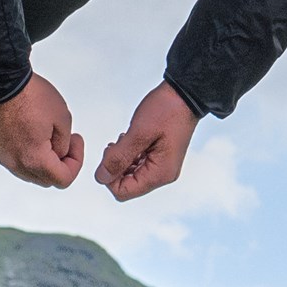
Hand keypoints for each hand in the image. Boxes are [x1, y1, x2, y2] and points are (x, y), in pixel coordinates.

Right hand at [0, 71, 84, 187]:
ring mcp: (1, 156)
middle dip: (59, 163)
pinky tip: (29, 131)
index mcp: (34, 159)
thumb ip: (64, 145)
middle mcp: (14, 163)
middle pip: (45, 179)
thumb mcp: (62, 118)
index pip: (63, 180)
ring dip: (41, 160)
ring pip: (28, 171)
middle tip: (65, 141)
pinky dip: (24, 152)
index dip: (76, 162)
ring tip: (46, 134)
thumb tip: (59, 154)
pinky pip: (13, 158)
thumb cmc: (30, 95)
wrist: (0, 80)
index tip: (75, 143)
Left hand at [95, 83, 199, 201]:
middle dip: (116, 166)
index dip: (109, 176)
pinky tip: (131, 139)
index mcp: (159, 173)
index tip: (110, 154)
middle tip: (117, 144)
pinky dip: (130, 154)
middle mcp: (163, 175)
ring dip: (122, 159)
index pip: (124, 192)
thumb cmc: (167, 110)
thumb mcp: (138, 133)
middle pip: (127, 185)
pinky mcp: (160, 158)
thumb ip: (118, 157)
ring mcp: (162, 167)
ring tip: (125, 139)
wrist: (184, 94)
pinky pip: (138, 164)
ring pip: (131, 174)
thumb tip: (101, 177)